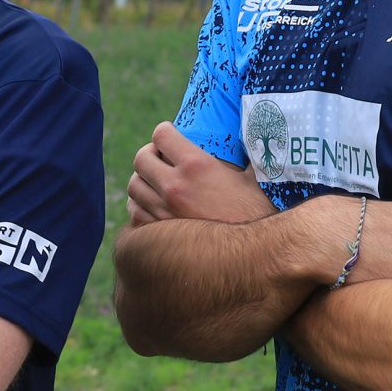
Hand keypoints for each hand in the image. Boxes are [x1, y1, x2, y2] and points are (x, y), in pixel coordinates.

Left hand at [129, 121, 271, 224]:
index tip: (170, 135)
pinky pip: (135, 213)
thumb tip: (256, 138)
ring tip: (154, 181)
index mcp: (197, 166)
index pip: (161, 135)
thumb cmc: (258, 216)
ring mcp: (163, 212)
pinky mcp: (159, 234)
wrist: (252, 258)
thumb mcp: (255, 179)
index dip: (164, 131)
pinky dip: (140, 206)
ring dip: (142, 180)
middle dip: (149, 154)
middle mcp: (175, 186)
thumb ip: (248, 156)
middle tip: (160, 157)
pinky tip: (152, 205)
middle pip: (141, 159)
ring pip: (134, 187)